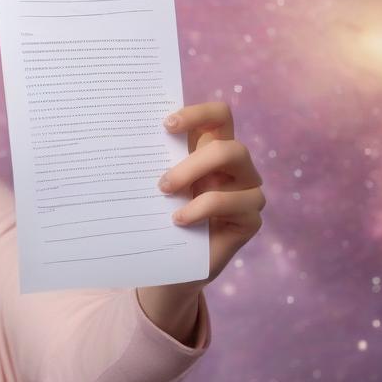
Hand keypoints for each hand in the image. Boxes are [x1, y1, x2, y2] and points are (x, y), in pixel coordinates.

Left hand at [158, 102, 265, 286]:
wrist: (166, 267)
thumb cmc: (158, 220)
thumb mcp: (154, 189)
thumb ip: (155, 163)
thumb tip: (130, 137)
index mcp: (210, 151)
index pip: (218, 117)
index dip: (197, 113)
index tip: (166, 125)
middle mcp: (234, 168)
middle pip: (228, 144)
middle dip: (193, 160)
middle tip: (162, 182)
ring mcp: (247, 192)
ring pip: (237, 161)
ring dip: (196, 175)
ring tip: (166, 195)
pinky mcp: (250, 219)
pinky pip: (235, 202)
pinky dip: (202, 208)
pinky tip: (179, 220)